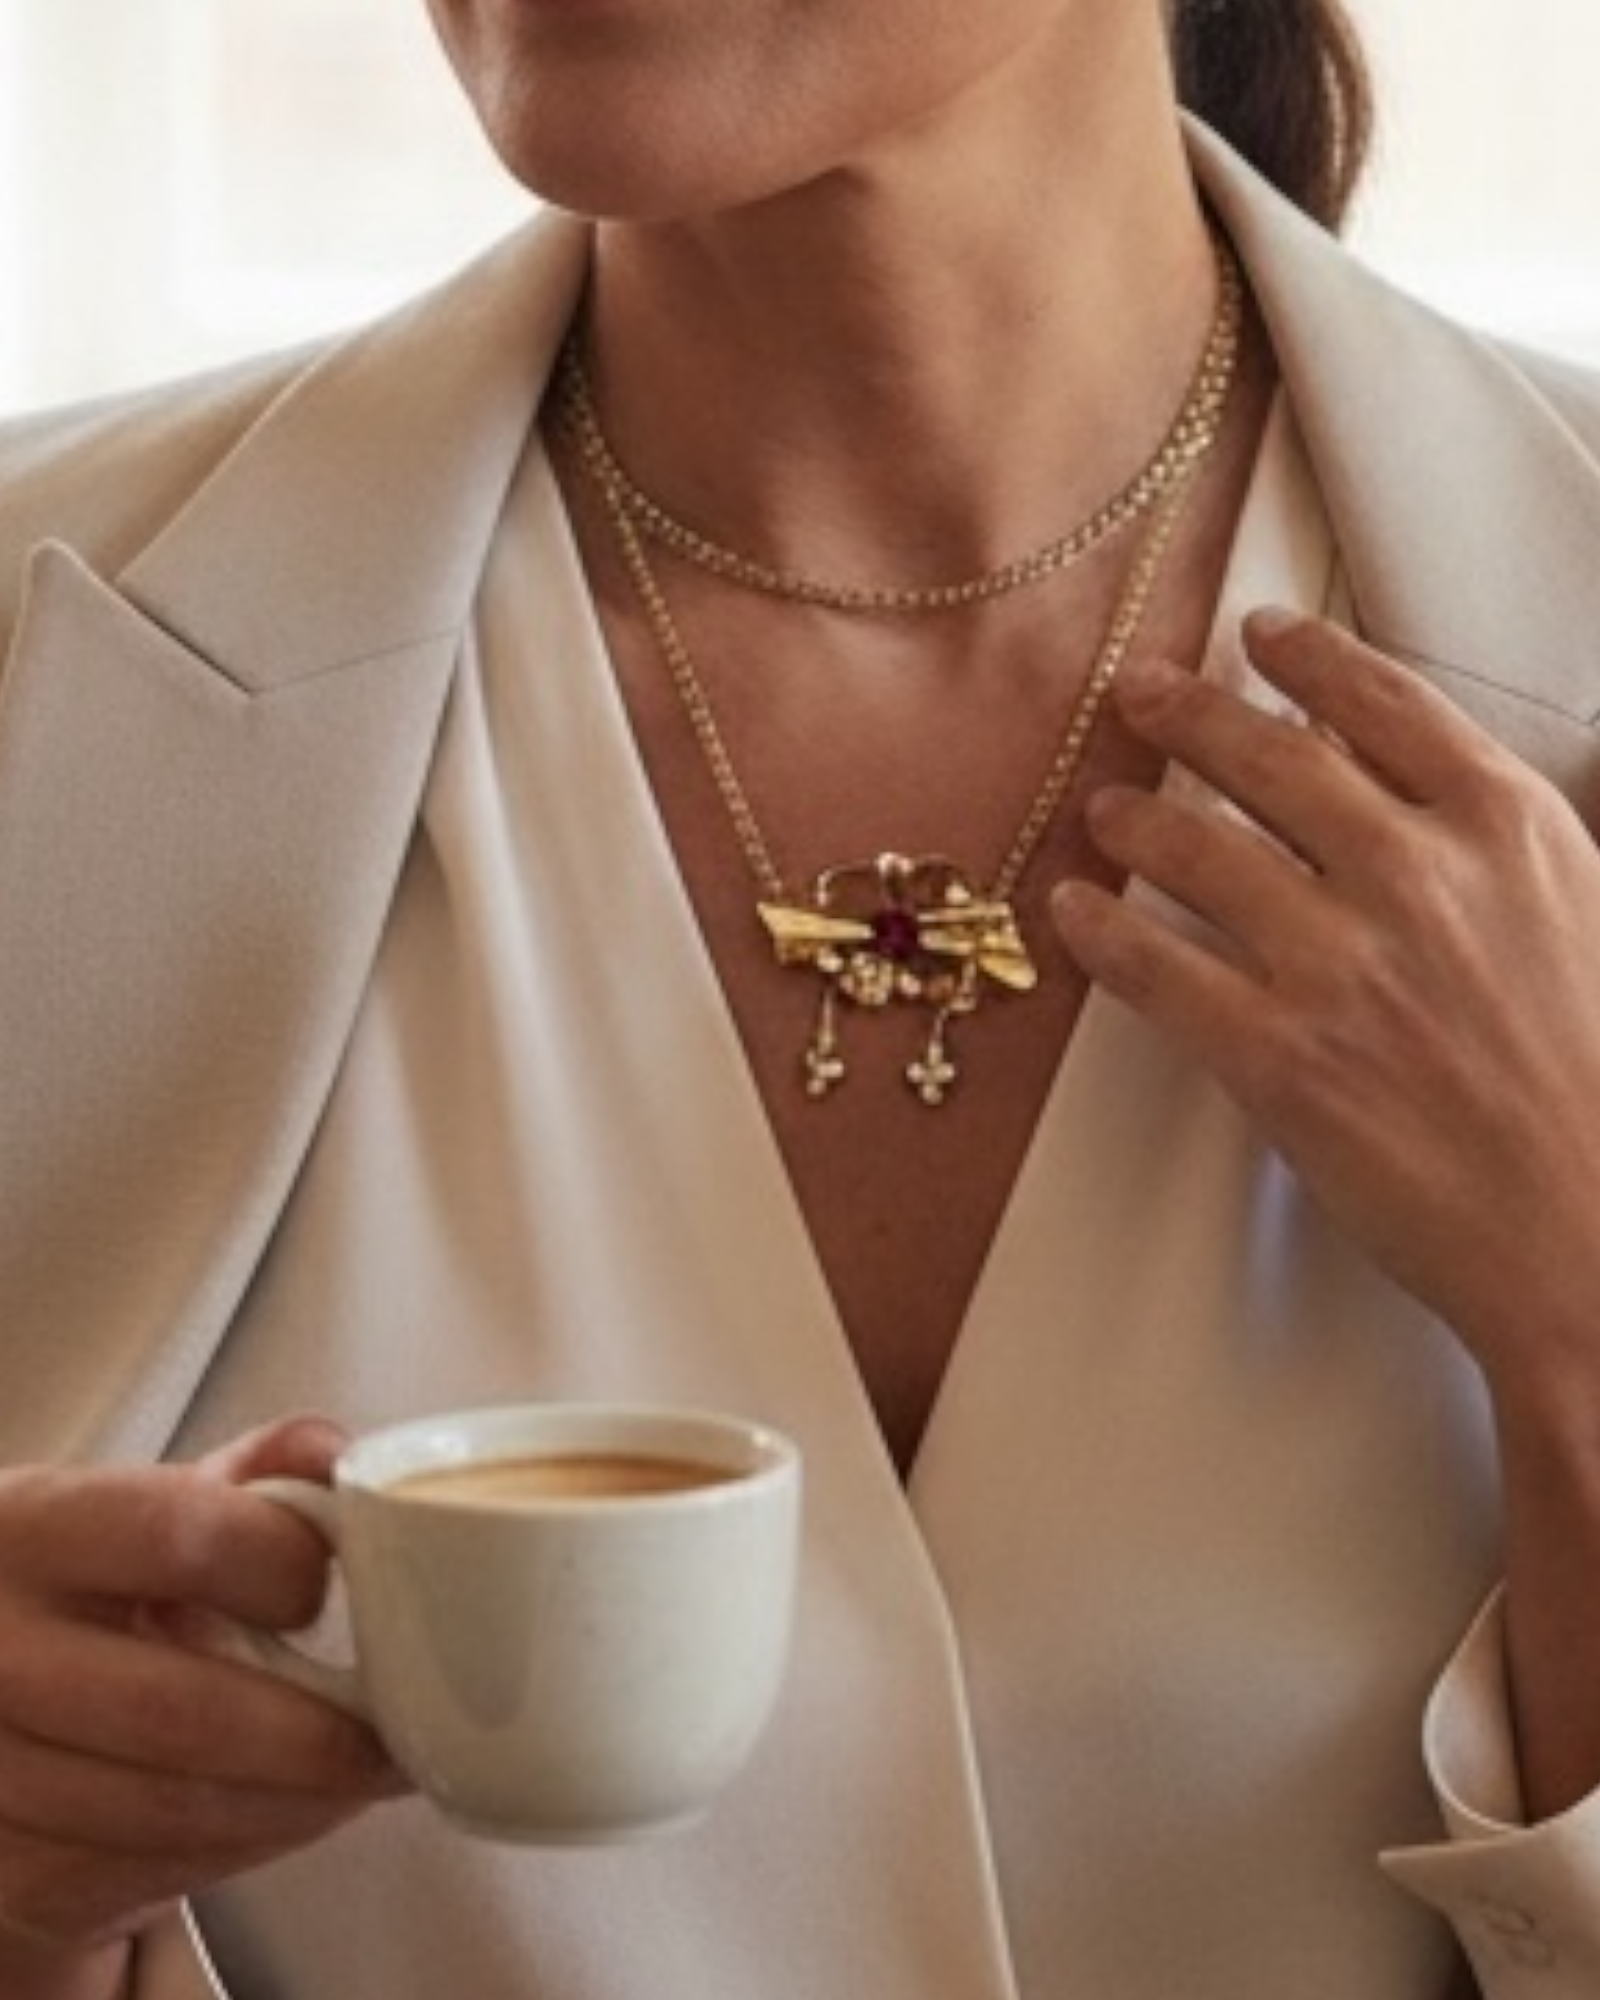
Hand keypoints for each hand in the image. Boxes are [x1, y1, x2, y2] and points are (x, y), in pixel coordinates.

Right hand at [0, 1418, 406, 1980]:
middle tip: (397, 1730)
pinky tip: (296, 1808)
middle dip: (314, 1733)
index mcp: (26, 1530)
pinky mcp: (11, 1874)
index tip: (331, 1585)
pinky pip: (158, 1869)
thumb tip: (344, 1460)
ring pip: (175, 1807)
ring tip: (366, 1771)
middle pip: (178, 1709)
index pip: (175, 1536)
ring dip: (298, 1799)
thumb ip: (253, 1474)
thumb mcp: (156, 1510)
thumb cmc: (99, 1596)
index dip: (280, 1564)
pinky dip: (253, 1843)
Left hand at [1052, 608, 1599, 1419]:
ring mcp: (1339, 966)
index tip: (1261, 634)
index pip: (1384, 701)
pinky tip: (1075, 910)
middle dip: (1187, 711)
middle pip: (1268, 758)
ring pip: (1195, 851)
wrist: (1594, 1233)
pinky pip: (1155, 969)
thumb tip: (1416, 786)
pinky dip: (1101, 931)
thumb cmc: (1598, 1087)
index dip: (1307, 659)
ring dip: (1133, 819)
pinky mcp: (1276, 1058)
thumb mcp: (1584, 917)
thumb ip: (1500, 845)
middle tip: (1139, 693)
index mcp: (1507, 830)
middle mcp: (1416, 876)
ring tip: (1104, 810)